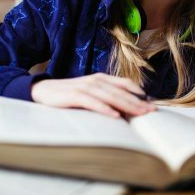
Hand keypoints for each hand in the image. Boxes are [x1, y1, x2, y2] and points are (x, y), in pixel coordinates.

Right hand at [31, 73, 155, 117]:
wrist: (42, 90)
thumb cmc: (68, 95)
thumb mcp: (89, 93)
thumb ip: (105, 97)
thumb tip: (124, 110)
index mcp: (101, 78)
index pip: (125, 83)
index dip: (139, 93)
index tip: (152, 103)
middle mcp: (95, 80)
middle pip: (121, 91)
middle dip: (138, 101)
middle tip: (152, 111)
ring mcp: (85, 87)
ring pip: (110, 96)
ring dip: (127, 105)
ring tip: (140, 113)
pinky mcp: (74, 95)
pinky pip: (93, 102)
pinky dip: (105, 109)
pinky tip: (115, 116)